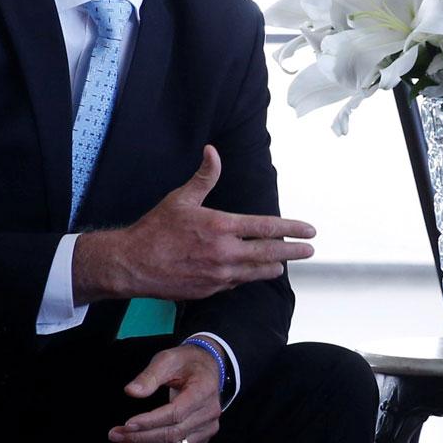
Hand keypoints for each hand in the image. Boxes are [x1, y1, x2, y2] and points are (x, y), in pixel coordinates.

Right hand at [73, 145, 314, 304]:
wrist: (131, 264)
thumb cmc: (155, 229)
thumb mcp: (181, 198)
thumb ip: (204, 176)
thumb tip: (212, 151)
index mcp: (221, 227)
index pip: (267, 228)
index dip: (292, 229)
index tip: (310, 230)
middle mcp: (224, 253)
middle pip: (270, 253)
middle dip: (293, 252)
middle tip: (310, 250)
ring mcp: (218, 275)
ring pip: (256, 272)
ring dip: (272, 267)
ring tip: (283, 264)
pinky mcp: (209, 290)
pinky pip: (236, 283)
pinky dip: (247, 276)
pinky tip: (251, 272)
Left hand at [109, 344, 222, 442]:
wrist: (207, 367)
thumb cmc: (186, 362)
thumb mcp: (167, 359)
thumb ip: (149, 375)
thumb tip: (131, 392)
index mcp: (203, 391)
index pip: (176, 413)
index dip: (150, 422)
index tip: (126, 424)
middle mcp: (209, 412)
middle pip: (173, 435)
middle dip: (140, 438)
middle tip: (114, 435)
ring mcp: (207, 427)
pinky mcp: (201, 437)